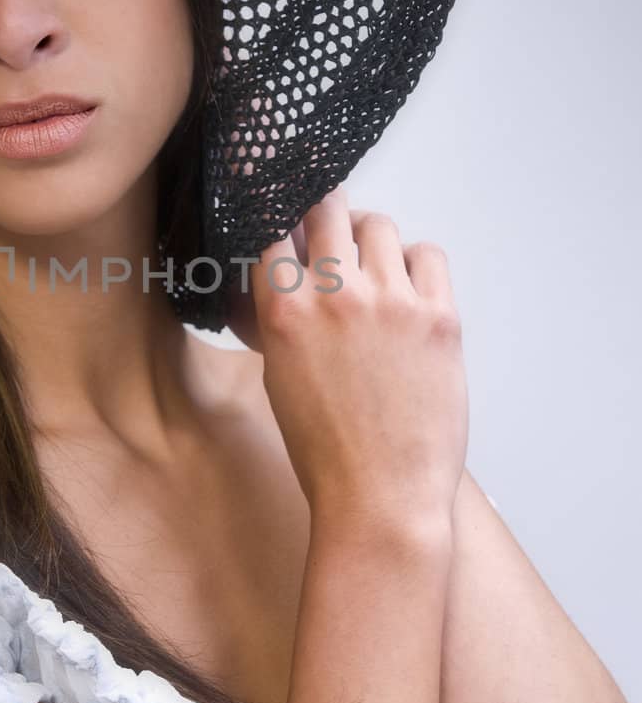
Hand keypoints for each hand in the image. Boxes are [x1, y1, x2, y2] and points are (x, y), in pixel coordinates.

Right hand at [229, 186, 468, 527]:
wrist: (381, 496)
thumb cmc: (324, 448)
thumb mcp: (277, 377)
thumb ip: (268, 320)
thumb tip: (262, 280)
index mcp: (285, 311)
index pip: (274, 229)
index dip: (277, 215)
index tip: (280, 209)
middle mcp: (337, 295)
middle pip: (328, 206)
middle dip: (324, 214)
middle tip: (330, 234)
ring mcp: (393, 302)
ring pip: (379, 224)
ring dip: (369, 238)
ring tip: (372, 269)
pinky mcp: (440, 317)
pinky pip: (428, 254)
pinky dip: (415, 263)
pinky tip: (408, 290)